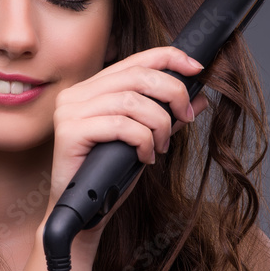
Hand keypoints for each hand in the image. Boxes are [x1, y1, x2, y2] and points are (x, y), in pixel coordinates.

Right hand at [40, 46, 209, 248]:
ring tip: (162, 146)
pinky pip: (121, 126)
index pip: (135, 60)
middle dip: (172, 93)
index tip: (196, 68)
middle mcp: (77, 93)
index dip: (169, 58)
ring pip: (131, 101)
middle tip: (187, 117)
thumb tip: (199, 98)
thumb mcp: (145, 139)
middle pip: (137, 76)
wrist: (84, 212)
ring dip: (158, 124)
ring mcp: (70, 111)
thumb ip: (167, 116)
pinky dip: (143, 141)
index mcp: (93, 88)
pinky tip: (145, 157)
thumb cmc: (110, 175)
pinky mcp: (70, 131)